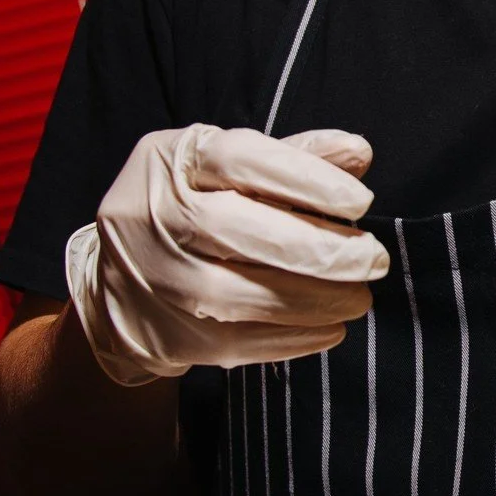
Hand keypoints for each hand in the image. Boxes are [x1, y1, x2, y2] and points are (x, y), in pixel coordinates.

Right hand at [65, 124, 388, 384]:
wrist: (122, 283)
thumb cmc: (196, 208)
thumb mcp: (232, 168)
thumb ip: (296, 158)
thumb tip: (359, 153)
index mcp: (174, 160)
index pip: (242, 159)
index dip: (307, 179)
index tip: (361, 202)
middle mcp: (155, 215)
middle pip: (238, 230)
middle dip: (318, 249)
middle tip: (373, 260)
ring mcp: (158, 279)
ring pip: (239, 295)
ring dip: (313, 299)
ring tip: (359, 298)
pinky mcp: (171, 334)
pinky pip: (239, 342)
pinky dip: (294, 337)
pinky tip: (330, 326)